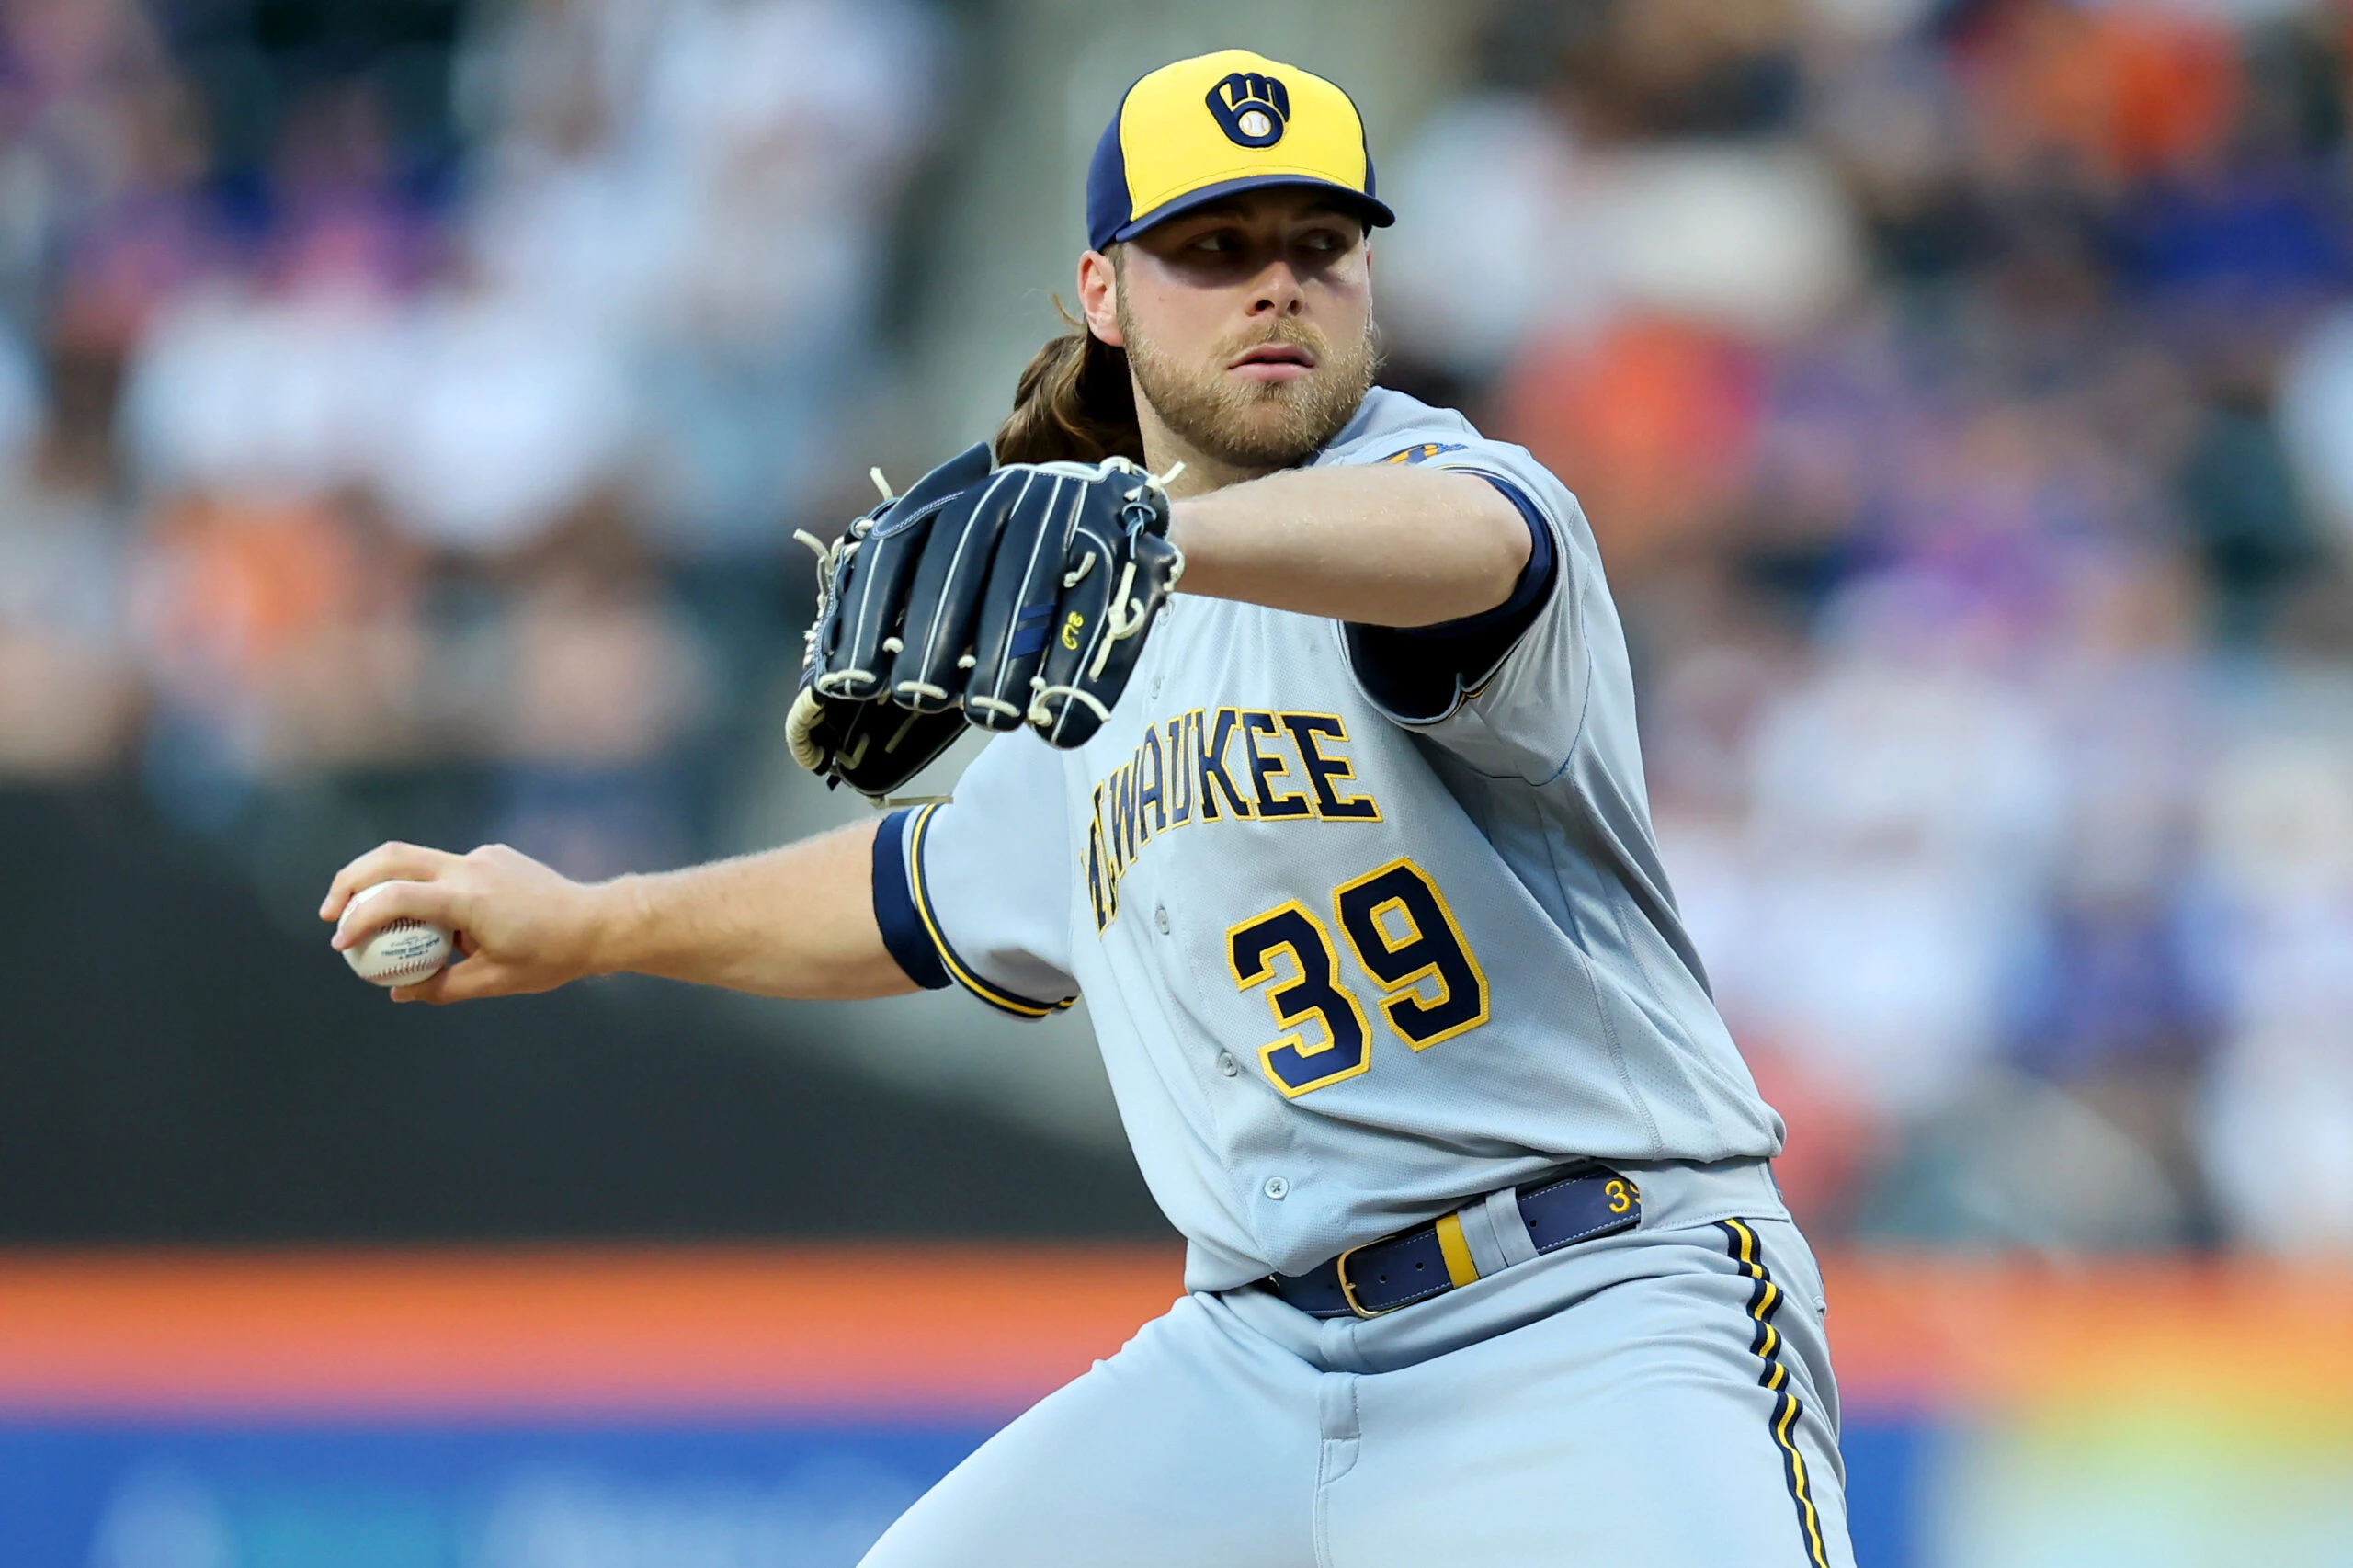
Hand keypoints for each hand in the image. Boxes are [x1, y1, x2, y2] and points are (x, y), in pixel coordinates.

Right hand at [320, 842, 615, 1002]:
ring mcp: (481, 857)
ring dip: (385, 883)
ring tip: (372, 921)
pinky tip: (441, 926)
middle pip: (391, 857)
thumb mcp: (494, 982)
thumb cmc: (550, 957)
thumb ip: (440, 987)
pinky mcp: (491, 855)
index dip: (360, 917)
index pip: (397, 897)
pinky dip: (427, 890)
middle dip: (351, 881)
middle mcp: (470, 868)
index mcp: (468, 899)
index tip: (340, 942)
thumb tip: (396, 991)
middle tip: (330, 913)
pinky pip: (447, 869)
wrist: (597, 922)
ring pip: (416, 858)